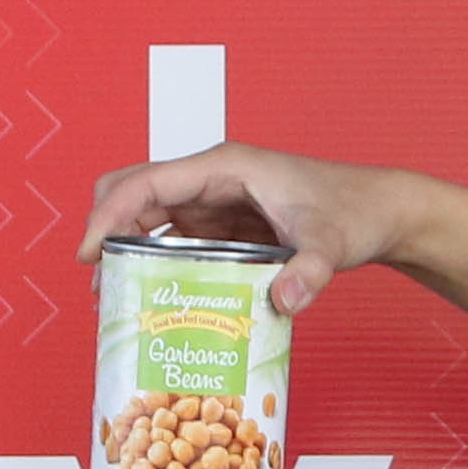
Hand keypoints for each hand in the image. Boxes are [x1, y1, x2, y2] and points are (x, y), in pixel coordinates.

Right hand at [78, 144, 434, 318]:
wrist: (379, 211)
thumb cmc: (354, 212)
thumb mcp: (332, 243)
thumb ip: (310, 270)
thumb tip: (284, 300)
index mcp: (225, 167)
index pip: (147, 182)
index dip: (109, 215)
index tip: (88, 255)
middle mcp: (212, 179)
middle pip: (135, 194)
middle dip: (107, 234)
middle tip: (100, 287)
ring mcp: (214, 201)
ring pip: (149, 218)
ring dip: (126, 252)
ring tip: (117, 302)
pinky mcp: (223, 225)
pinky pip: (173, 240)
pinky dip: (154, 264)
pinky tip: (153, 299)